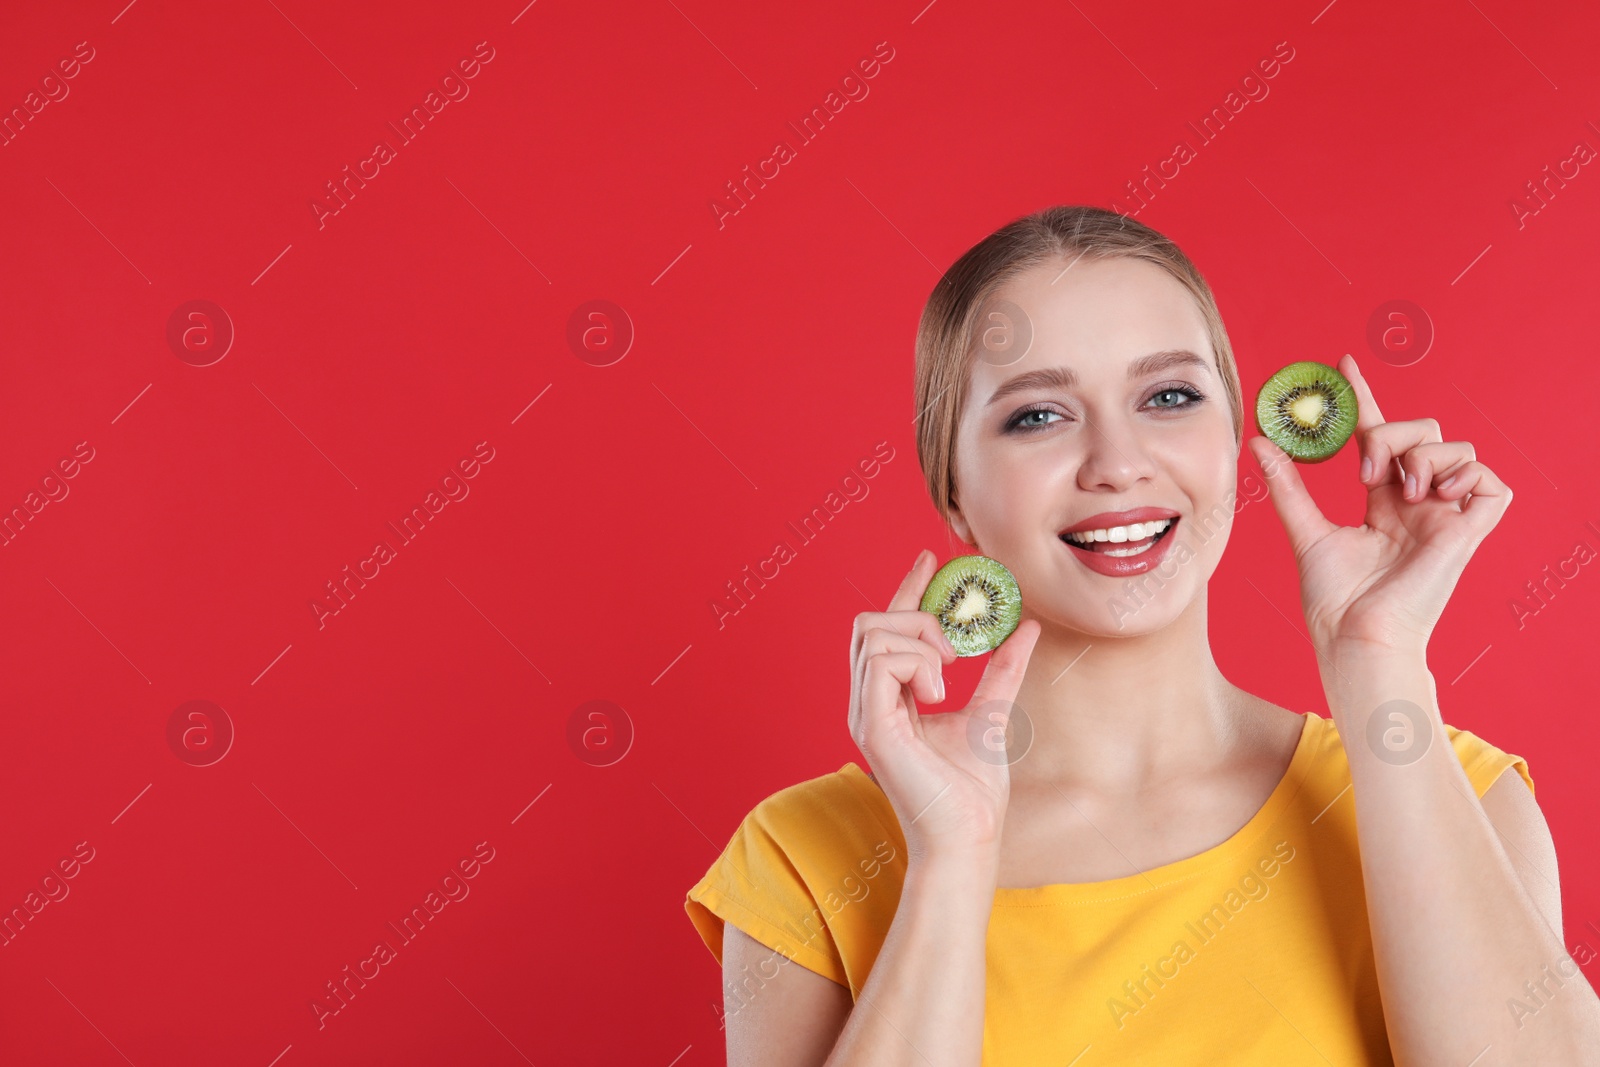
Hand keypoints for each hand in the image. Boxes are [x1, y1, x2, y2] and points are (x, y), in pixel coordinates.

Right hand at [848, 549, 1040, 860]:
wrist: (969, 837)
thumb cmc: (972, 791)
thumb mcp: (992, 713)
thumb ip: (1003, 669)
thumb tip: (1026, 626)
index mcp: (888, 700)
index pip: (886, 629)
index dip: (907, 588)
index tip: (931, 559)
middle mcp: (869, 702)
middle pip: (869, 622)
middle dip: (915, 616)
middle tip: (957, 647)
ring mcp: (865, 713)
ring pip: (873, 634)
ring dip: (921, 641)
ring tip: (950, 676)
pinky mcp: (872, 725)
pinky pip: (883, 661)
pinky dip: (918, 663)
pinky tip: (939, 691)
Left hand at [1246, 354, 1512, 659]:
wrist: (1355, 634)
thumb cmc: (1334, 600)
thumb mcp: (1305, 531)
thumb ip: (1287, 486)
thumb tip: (1259, 441)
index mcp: (1381, 501)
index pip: (1377, 435)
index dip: (1363, 398)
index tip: (1343, 363)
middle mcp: (1416, 503)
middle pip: (1422, 429)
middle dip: (1391, 433)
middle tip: (1365, 471)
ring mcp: (1445, 514)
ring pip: (1456, 445)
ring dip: (1421, 456)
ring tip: (1401, 493)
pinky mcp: (1470, 530)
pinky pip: (1490, 479)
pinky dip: (1464, 474)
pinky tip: (1432, 497)